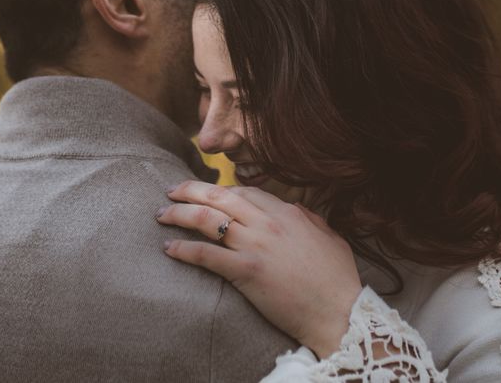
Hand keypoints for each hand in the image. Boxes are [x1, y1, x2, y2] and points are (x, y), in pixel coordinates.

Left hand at [156, 180, 362, 357]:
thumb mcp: (330, 237)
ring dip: (179, 214)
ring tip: (162, 215)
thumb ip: (310, 218)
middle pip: (219, 196)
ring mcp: (255, 246)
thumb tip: (294, 208)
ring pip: (207, 220)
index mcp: (288, 213)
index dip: (221, 190)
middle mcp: (268, 223)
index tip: (206, 193)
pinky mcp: (245, 271)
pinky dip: (183, 249)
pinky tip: (168, 248)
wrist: (338, 311)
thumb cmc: (338, 279)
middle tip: (171, 191)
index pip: (245, 192)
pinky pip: (206, 255)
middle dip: (190, 189)